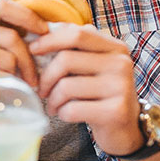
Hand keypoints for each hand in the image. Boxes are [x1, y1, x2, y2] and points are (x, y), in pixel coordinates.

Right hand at [0, 0, 47, 88]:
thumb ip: (3, 30)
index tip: (44, 31)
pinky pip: (2, 76)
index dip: (27, 17)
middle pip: (11, 37)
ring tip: (8, 84)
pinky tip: (0, 92)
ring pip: (9, 59)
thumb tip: (42, 26)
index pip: (1, 6)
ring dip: (16, 75)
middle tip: (33, 76)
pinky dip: (7, 86)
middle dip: (28, 59)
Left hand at [30, 24, 143, 155]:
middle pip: (66, 60)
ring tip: (54, 105)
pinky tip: (65, 114)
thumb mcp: (93, 65)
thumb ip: (74, 47)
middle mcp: (121, 64)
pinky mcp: (115, 111)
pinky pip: (72, 109)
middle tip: (42, 89)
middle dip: (46, 77)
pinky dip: (62, 113)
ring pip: (66, 86)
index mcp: (115, 48)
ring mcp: (120, 87)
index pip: (76, 34)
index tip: (32, 50)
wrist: (126, 128)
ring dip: (53, 99)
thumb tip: (40, 32)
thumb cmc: (100, 93)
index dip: (49, 40)